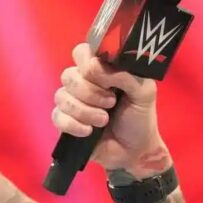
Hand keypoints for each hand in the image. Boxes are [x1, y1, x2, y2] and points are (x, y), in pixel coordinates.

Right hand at [52, 43, 171, 177]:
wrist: (136, 150)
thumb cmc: (140, 117)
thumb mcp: (144, 91)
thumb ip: (125, 74)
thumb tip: (96, 67)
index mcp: (102, 70)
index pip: (82, 52)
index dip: (87, 60)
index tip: (100, 73)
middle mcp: (84, 83)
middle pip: (69, 75)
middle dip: (90, 91)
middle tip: (111, 102)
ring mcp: (73, 103)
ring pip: (62, 96)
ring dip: (85, 110)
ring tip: (104, 120)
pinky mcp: (66, 123)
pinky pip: (58, 117)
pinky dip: (74, 124)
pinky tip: (89, 132)